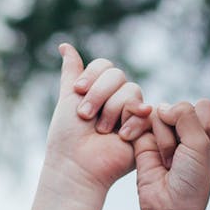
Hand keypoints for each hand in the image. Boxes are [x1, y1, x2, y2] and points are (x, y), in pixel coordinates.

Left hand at [43, 43, 150, 196]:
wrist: (78, 165)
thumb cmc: (68, 136)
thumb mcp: (67, 98)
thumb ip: (71, 73)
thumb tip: (64, 44)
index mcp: (100, 90)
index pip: (105, 66)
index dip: (93, 76)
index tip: (78, 92)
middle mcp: (117, 99)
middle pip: (118, 76)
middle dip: (99, 95)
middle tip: (86, 117)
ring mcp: (132, 113)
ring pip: (131, 91)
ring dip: (111, 111)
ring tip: (102, 131)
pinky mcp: (145, 128)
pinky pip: (144, 110)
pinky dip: (129, 123)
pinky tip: (120, 137)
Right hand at [133, 99, 209, 209]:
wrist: (168, 206)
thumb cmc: (191, 180)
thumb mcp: (200, 144)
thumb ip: (185, 115)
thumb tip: (161, 107)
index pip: (205, 106)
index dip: (199, 122)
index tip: (199, 148)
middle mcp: (189, 132)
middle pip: (181, 107)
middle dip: (179, 132)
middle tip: (180, 158)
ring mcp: (167, 135)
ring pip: (161, 114)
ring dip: (164, 139)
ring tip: (167, 161)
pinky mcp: (145, 140)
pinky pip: (142, 121)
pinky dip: (141, 130)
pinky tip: (147, 150)